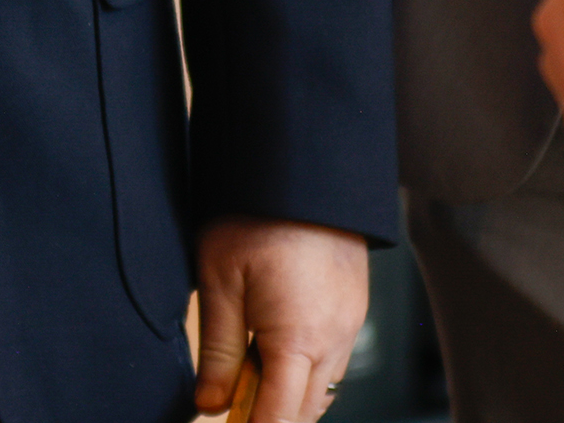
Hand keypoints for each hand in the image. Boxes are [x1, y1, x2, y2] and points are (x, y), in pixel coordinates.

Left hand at [189, 218, 369, 420]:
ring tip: (245, 370)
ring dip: (288, 394)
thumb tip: (210, 404)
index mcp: (298, 340)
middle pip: (304, 412)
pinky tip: (273, 346)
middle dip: (269, 417)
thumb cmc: (257, 214)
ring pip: (322, 388)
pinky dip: (304, 369)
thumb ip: (216, 351)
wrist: (303, 166)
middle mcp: (334, 338)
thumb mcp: (219, 281)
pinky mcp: (354, 306)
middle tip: (228, 401)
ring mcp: (350, 323)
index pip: (278, 419)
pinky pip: (332, 359)